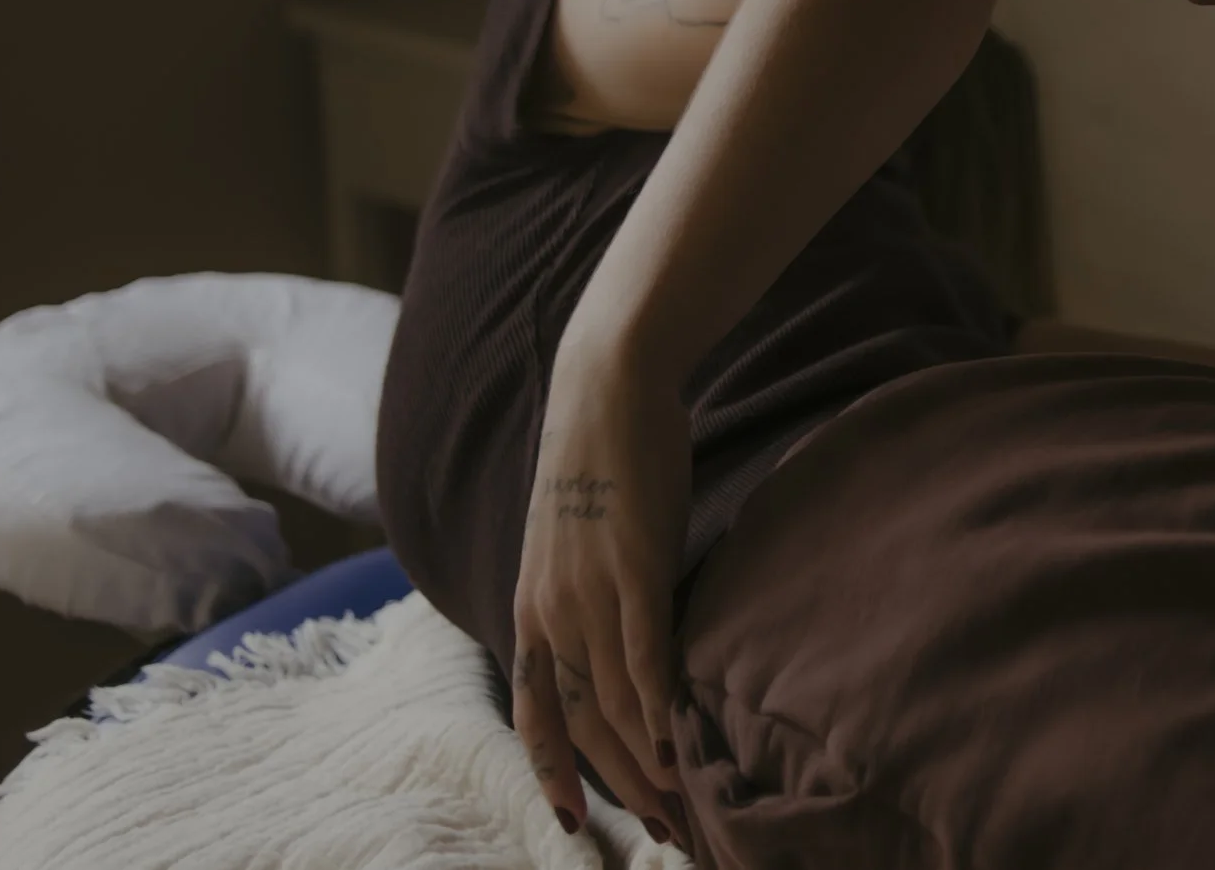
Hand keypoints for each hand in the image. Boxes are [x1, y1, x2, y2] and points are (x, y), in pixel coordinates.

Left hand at [510, 341, 693, 853]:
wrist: (606, 387)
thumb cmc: (604, 459)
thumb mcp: (580, 540)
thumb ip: (597, 593)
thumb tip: (629, 635)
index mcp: (532, 606)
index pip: (538, 711)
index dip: (552, 772)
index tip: (575, 823)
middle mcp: (549, 610)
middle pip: (583, 723)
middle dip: (619, 785)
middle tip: (662, 832)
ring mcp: (588, 590)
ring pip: (614, 702)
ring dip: (647, 764)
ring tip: (682, 809)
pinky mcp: (631, 566)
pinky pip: (642, 654)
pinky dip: (658, 708)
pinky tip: (680, 748)